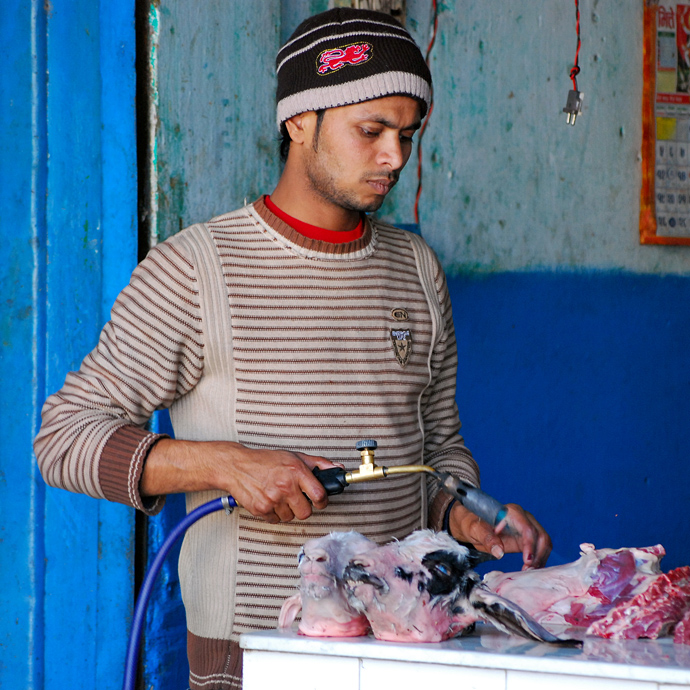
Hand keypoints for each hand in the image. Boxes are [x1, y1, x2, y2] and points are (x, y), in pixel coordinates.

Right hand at [141, 439, 338, 523]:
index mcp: (296, 471)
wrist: (237, 466)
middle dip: (304, 507)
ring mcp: (273, 499)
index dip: (322, 500)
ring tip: (280, 497)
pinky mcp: (261, 509)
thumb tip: (337, 469)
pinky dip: (274, 513)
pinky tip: (270, 500)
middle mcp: (285, 486)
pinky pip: (276, 520)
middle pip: (306, 512)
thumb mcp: (294, 456)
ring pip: (291, 518)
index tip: (319, 499)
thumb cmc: (266, 461)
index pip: (319, 495)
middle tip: (297, 498)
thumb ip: (318, 463)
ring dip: (288, 510)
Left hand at [448, 501, 551, 569]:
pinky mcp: (528, 537)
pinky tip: (531, 569)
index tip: (527, 561)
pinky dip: (539, 559)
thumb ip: (487, 538)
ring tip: (528, 571)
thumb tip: (499, 552)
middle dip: (537, 555)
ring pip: (544, 543)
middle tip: (527, 570)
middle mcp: (523, 517)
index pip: (527, 529)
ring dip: (540, 559)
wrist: (474, 524)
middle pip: (541, 536)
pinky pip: (540, 548)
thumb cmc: (474, 524)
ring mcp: (528, 526)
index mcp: (511, 512)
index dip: (530, 546)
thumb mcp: (475, 530)